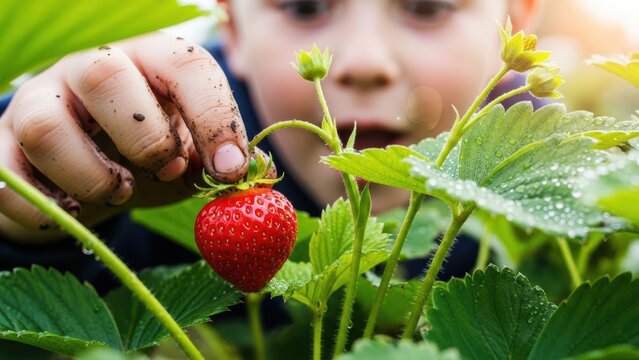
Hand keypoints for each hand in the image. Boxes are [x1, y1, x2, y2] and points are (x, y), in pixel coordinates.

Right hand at [0, 33, 249, 242]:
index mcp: (151, 60)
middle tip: (166, 170)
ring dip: (92, 176)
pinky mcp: (4, 143)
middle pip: (104, 76)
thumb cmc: (152, 155)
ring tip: (121, 191)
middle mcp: (91, 68)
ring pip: (44, 125)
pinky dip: (45, 207)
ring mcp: (41, 100)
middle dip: (145, 138)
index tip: (230, 170)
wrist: (89, 169)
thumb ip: (221, 160)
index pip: (186, 65)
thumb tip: (253, 174)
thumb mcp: (193, 153)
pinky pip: (6, 175)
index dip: (215, 118)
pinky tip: (75, 212)